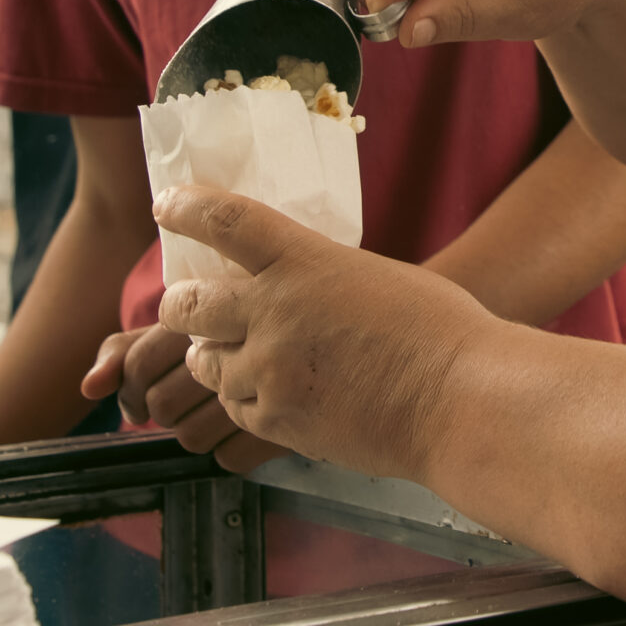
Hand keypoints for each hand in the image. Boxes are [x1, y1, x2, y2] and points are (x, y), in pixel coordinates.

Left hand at [79, 322, 285, 470]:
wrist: (352, 329)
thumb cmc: (256, 320)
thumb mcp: (187, 323)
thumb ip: (129, 348)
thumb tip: (88, 388)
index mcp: (206, 315)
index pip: (137, 364)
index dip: (128, 388)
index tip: (140, 394)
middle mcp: (230, 352)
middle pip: (159, 406)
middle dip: (162, 409)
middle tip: (184, 399)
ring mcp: (260, 393)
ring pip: (189, 440)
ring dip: (197, 430)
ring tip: (217, 409)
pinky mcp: (283, 430)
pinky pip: (229, 460)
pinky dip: (232, 449)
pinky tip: (248, 424)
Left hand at [156, 184, 489, 478]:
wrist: (458, 402)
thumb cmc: (439, 334)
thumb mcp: (375, 277)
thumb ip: (321, 277)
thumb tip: (293, 288)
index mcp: (304, 262)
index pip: (224, 221)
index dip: (186, 208)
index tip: (166, 205)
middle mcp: (274, 312)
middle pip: (186, 304)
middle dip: (180, 306)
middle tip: (187, 308)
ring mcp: (270, 370)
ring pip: (205, 364)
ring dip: (215, 358)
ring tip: (241, 359)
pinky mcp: (275, 420)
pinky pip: (234, 408)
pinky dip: (245, 401)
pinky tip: (275, 395)